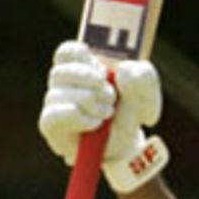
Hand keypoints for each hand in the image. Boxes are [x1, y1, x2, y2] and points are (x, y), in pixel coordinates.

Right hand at [37, 40, 167, 192]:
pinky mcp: (52, 126)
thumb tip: (123, 70)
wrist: (129, 146)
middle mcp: (63, 84)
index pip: (67, 53)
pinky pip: (52, 116)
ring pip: (57, 94)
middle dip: (89, 82)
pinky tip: (94, 123)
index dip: (82, 57)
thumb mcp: (147, 94)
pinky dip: (77, 117)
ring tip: (107, 113)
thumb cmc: (130, 114)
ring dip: (88, 102)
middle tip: (110, 95)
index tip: (102, 71)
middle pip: (60, 71)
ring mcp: (55, 105)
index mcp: (81, 67)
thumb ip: (144, 77)